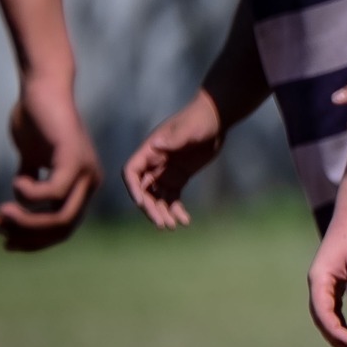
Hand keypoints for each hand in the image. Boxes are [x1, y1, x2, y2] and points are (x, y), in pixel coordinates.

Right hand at [0, 73, 100, 250]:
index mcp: (82, 186)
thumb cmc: (37, 122)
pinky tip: (17, 181)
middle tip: (0, 228)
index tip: (7, 241)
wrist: (42, 90)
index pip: (65, 227)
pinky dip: (29, 194)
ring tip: (2, 214)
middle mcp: (89, 182)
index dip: (35, 240)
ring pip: (61, 215)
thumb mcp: (32, 159)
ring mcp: (85, 171)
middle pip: (64, 227)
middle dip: (29, 235)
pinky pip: (54, 191)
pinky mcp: (74, 157)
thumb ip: (30, 181)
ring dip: (27, 221)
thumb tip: (17, 205)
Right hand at [122, 91, 224, 229]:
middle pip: (144, 190)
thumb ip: (175, 139)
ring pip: (157, 197)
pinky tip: (185, 221)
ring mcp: (165, 172)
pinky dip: (177, 210)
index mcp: (150, 150)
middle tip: (162, 224)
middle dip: (150, 208)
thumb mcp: (189, 129)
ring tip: (173, 227)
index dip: (133, 188)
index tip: (141, 203)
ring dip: (162, 212)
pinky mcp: (179, 177)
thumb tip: (157, 145)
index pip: (131, 172)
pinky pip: (173, 198)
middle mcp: (153, 163)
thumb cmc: (199, 120)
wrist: (215, 120)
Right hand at [308, 195, 346, 346]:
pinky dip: (339, 319)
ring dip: (336, 330)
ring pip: (325, 312)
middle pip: (321, 316)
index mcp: (319, 278)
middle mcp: (317, 282)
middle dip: (334, 335)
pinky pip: (332, 305)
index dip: (335, 330)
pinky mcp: (333, 279)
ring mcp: (324, 281)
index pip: (322, 312)